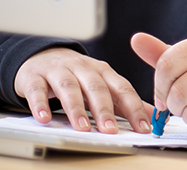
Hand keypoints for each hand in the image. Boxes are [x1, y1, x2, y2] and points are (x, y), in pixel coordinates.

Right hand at [13, 48, 151, 133]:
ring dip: (76, 108)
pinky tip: (44, 118)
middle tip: (110, 130)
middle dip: (104, 110)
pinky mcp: (35, 76)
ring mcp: (58, 70)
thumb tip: (150, 117)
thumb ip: (123, 100)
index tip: (142, 127)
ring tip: (81, 127)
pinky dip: (40, 104)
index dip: (134, 107)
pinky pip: (37, 89)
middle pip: (96, 87)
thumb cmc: (76, 75)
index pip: (122, 88)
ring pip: (69, 87)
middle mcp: (83, 68)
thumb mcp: (101, 83)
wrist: (42, 56)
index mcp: (103, 71)